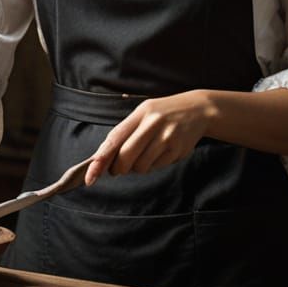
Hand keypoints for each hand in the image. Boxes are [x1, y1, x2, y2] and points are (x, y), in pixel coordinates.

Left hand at [84, 90, 215, 185]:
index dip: (100, 160)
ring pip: (141, 166)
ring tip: (146, 152)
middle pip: (126, 157)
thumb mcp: (142, 114)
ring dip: (138, 167)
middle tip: (119, 168)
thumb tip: (102, 159)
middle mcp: (153, 124)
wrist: (198, 110)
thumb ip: (124, 133)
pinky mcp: (179, 150)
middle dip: (119, 168)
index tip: (90, 176)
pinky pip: (157, 167)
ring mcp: (167, 138)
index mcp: (140, 114)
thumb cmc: (161, 114)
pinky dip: (154, 165)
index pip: (114, 139)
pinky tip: (161, 151)